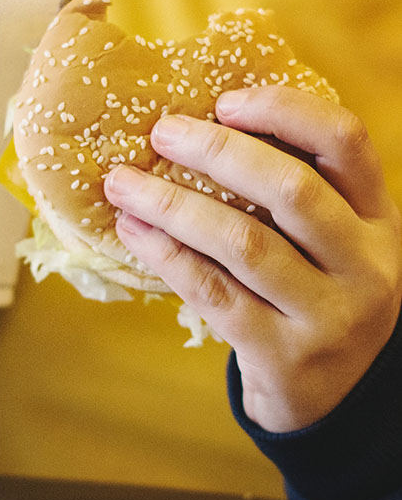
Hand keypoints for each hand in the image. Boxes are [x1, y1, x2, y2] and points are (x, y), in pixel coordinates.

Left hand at [104, 86, 401, 431]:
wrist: (336, 398)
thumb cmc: (315, 296)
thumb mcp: (330, 243)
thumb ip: (293, 195)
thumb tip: (200, 128)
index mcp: (378, 220)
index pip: (345, 140)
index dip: (284, 109)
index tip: (224, 102)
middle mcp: (366, 265)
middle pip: (291, 188)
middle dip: (216, 151)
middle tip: (161, 132)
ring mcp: (329, 316)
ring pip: (242, 242)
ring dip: (172, 205)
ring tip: (123, 184)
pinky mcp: (284, 356)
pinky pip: (212, 292)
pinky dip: (166, 255)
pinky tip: (133, 231)